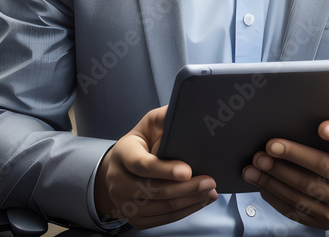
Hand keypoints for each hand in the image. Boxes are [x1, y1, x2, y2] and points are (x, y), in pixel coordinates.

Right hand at [94, 105, 217, 227]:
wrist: (120, 167)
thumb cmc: (142, 142)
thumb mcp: (150, 124)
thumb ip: (165, 117)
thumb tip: (188, 108)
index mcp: (123, 153)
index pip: (142, 164)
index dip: (165, 169)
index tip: (188, 171)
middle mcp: (118, 180)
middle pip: (154, 190)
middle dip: (186, 188)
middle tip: (210, 181)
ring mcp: (123, 203)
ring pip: (161, 208)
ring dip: (189, 201)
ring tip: (210, 192)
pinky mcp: (133, 219)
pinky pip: (162, 220)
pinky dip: (184, 212)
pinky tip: (200, 201)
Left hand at [241, 121, 328, 228]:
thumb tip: (323, 128)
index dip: (318, 149)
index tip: (317, 130)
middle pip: (310, 180)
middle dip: (283, 165)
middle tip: (263, 152)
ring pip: (298, 197)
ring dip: (272, 181)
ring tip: (254, 167)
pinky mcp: (321, 222)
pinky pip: (294, 211)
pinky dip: (275, 197)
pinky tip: (262, 184)